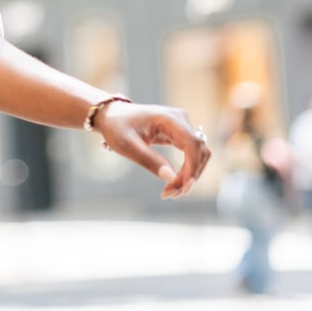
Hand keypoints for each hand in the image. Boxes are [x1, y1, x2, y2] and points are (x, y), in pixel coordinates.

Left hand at [95, 101, 211, 197]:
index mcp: (170, 118)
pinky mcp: (179, 135)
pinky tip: (173, 182)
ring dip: (189, 176)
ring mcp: (182, 127)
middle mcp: (181, 120)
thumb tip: (171, 177)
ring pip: (198, 155)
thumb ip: (149, 160)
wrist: (112, 116)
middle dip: (190, 176)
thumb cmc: (117, 127)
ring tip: (170, 191)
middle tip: (171, 194)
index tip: (183, 187)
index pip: (193, 144)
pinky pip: (191, 155)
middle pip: (200, 151)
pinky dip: (186, 171)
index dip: (192, 167)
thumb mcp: (128, 145)